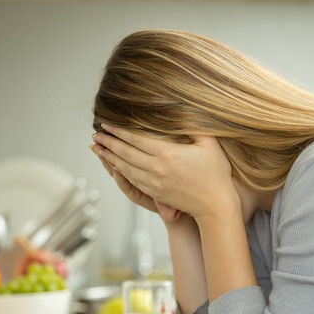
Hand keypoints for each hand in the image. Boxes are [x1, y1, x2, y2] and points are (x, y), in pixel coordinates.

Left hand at [92, 126, 239, 223]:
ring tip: (99, 148)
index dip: (119, 131)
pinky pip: (132, 180)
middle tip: (97, 133)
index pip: (136, 139)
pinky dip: (120, 171)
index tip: (107, 123)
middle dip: (109, 142)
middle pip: (126, 153)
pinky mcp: (155, 193)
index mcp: (168, 154)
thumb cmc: (216, 173)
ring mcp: (154, 183)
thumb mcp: (209, 144)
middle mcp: (157, 169)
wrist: (215, 205)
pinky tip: (115, 165)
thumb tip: (182, 108)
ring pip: (125, 167)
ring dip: (110, 157)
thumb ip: (194, 125)